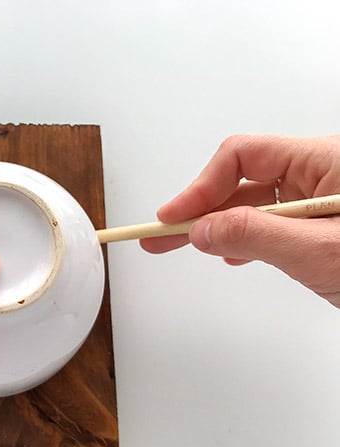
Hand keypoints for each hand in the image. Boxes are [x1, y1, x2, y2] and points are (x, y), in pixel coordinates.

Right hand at [140, 135, 339, 307]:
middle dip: (199, 210)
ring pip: (255, 206)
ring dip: (219, 226)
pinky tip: (230, 252)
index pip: (242, 157)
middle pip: (242, 182)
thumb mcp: (319, 249)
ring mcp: (323, 200)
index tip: (173, 217)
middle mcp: (321, 174)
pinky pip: (271, 223)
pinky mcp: (323, 226)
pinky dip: (244, 238)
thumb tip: (203, 230)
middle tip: (161, 234)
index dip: (201, 188)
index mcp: (323, 160)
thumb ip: (256, 235)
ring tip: (185, 245)